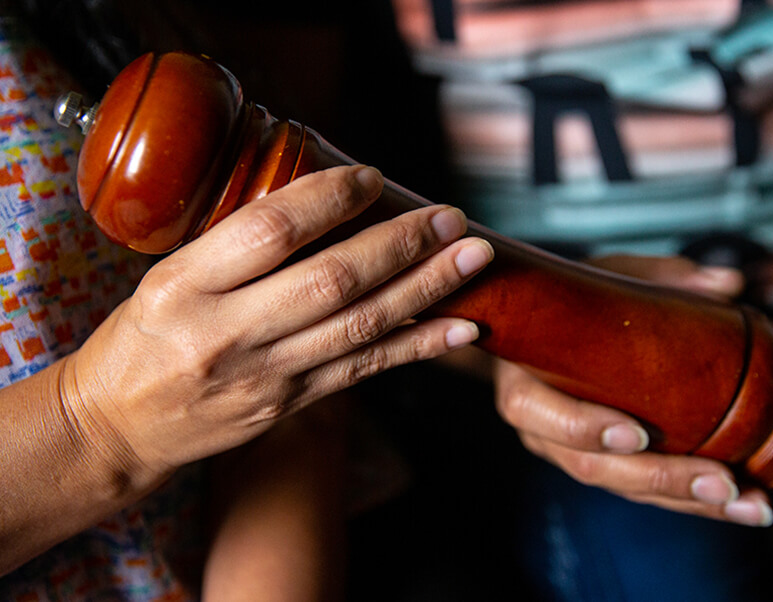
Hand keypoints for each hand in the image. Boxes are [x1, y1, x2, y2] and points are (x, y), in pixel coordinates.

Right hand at [60, 165, 493, 479]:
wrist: (119, 426)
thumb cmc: (143, 338)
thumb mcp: (167, 274)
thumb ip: (237, 245)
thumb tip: (325, 198)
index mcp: (185, 284)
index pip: (270, 231)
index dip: (331, 198)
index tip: (374, 178)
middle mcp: (227, 331)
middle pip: (332, 280)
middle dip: (401, 245)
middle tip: (450, 217)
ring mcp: (265, 376)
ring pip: (360, 326)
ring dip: (425, 289)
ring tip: (473, 258)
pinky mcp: (290, 405)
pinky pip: (364, 371)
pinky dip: (417, 346)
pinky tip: (460, 328)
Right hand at [494, 255, 772, 525]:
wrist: (551, 330)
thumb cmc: (574, 304)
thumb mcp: (605, 279)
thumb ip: (662, 278)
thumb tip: (729, 281)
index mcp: (524, 379)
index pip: (538, 413)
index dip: (582, 427)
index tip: (637, 433)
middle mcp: (541, 428)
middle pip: (592, 467)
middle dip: (661, 478)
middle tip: (723, 480)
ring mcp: (571, 454)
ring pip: (625, 489)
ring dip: (690, 500)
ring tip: (750, 503)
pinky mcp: (605, 467)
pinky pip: (645, 494)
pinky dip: (695, 501)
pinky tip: (742, 504)